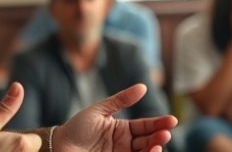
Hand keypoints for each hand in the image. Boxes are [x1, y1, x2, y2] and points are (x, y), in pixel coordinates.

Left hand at [54, 84, 176, 151]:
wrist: (59, 146)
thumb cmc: (77, 128)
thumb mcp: (99, 111)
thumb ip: (121, 100)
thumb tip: (143, 87)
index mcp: (123, 130)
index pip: (146, 126)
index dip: (159, 123)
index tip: (172, 120)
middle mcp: (125, 145)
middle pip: (148, 141)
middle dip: (159, 137)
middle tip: (165, 134)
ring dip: (153, 150)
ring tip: (157, 145)